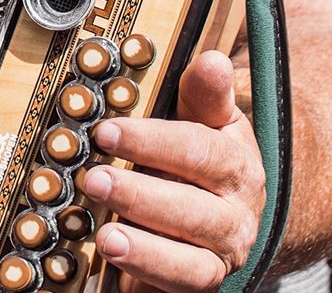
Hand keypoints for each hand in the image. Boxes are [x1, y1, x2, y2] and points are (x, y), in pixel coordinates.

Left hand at [77, 50, 264, 292]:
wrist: (223, 218)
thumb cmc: (202, 160)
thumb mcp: (207, 121)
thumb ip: (203, 95)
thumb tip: (210, 61)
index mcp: (238, 166)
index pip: (200, 152)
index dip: (152, 142)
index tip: (108, 131)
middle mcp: (236, 216)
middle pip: (193, 210)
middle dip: (140, 195)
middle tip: (93, 179)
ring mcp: (219, 257)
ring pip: (191, 261)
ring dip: (145, 249)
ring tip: (106, 236)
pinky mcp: (199, 286)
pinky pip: (179, 288)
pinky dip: (147, 276)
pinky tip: (114, 260)